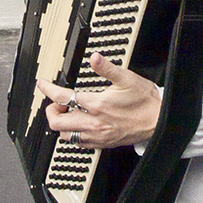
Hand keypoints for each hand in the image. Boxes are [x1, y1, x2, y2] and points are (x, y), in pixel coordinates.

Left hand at [37, 52, 161, 148]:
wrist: (160, 121)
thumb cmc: (145, 101)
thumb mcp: (127, 78)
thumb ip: (107, 68)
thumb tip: (95, 58)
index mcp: (97, 105)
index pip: (63, 97)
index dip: (48, 89)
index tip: (42, 84)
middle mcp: (94, 123)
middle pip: (57, 122)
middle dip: (52, 110)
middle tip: (57, 102)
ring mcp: (97, 136)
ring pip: (65, 136)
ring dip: (61, 124)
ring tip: (68, 113)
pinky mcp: (102, 144)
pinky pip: (78, 143)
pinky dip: (72, 134)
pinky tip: (78, 125)